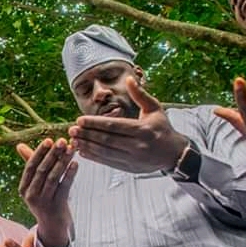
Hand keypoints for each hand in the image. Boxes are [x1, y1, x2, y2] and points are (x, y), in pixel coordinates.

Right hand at [17, 139, 75, 246]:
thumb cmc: (44, 199)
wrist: (52, 226)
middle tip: (62, 141)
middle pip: (42, 170)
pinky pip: (64, 187)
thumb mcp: (34, 185)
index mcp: (23, 188)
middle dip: (53, 154)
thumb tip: (19, 145)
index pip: (30, 167)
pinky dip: (70, 174)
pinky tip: (76, 163)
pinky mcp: (57, 207)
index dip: (39, 152)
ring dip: (63, 161)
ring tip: (71, 149)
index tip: (49, 140)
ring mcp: (44, 202)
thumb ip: (30, 164)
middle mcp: (31, 195)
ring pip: (54, 178)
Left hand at [69, 76, 188, 172]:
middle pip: (107, 140)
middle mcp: (138, 146)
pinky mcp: (130, 168)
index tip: (79, 120)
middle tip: (71, 130)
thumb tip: (129, 78)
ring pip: (106, 153)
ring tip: (74, 141)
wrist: (174, 154)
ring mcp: (134, 159)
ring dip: (87, 147)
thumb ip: (140, 95)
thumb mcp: (155, 108)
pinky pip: (109, 162)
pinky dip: (94, 157)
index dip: (95, 123)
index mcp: (143, 130)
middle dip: (87, 135)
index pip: (114, 126)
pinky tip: (83, 151)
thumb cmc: (162, 128)